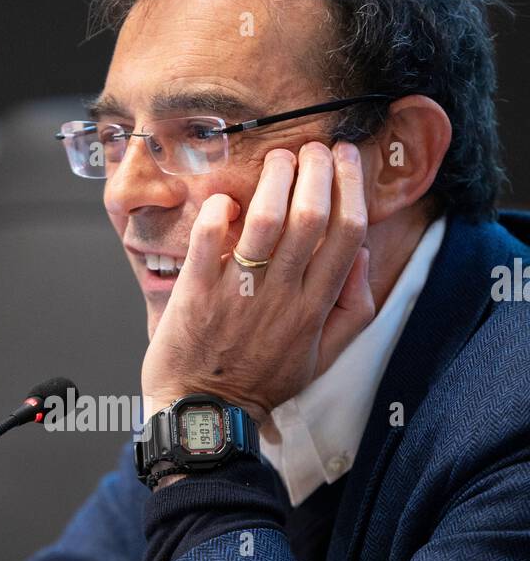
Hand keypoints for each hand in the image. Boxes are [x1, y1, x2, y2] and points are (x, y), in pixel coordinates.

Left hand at [141, 142, 374, 422]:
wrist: (207, 412)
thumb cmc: (262, 380)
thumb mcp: (324, 355)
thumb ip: (352, 307)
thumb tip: (363, 255)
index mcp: (315, 307)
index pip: (347, 234)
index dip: (350, 186)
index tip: (344, 158)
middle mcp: (282, 296)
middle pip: (311, 216)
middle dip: (316, 170)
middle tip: (312, 148)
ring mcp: (239, 293)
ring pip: (267, 222)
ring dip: (275, 179)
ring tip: (278, 159)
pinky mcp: (197, 293)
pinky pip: (210, 241)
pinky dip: (220, 212)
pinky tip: (226, 199)